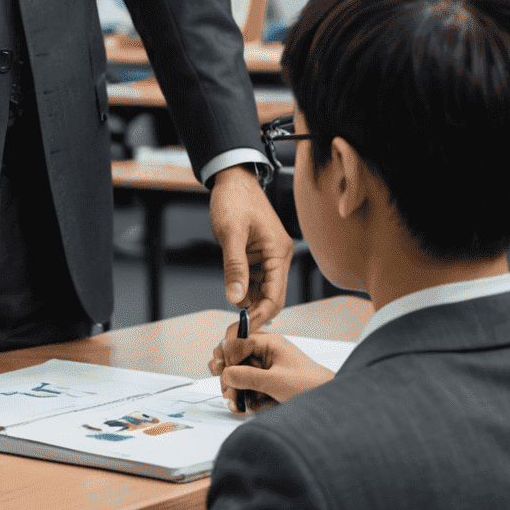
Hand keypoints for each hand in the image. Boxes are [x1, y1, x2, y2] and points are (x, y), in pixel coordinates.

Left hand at [209, 164, 292, 331]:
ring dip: (249, 304)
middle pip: (271, 296)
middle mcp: (278, 257)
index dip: (261, 315)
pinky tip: (233, 299)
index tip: (244, 329)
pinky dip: (244, 290)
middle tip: (236, 330)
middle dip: (255, 313)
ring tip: (233, 319)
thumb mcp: (231, 233)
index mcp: (279, 252)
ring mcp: (268, 256)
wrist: (232, 179)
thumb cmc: (234, 199)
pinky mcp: (257, 254)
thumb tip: (235, 298)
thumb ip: (234, 266)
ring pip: (262, 290)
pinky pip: (254, 279)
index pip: (275, 295)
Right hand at [211, 329, 333, 412]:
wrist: (331, 405)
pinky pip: (252, 390)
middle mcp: (266, 354)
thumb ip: (247, 376)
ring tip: (238, 405)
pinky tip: (248, 409)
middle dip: (229, 377)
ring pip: (241, 377)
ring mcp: (268, 370)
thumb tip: (225, 374)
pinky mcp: (270, 386)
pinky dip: (249, 400)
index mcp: (268, 343)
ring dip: (238, 392)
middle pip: (235, 360)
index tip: (221, 371)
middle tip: (228, 391)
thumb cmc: (310, 386)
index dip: (227, 356)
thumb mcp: (275, 381)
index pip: (237, 342)